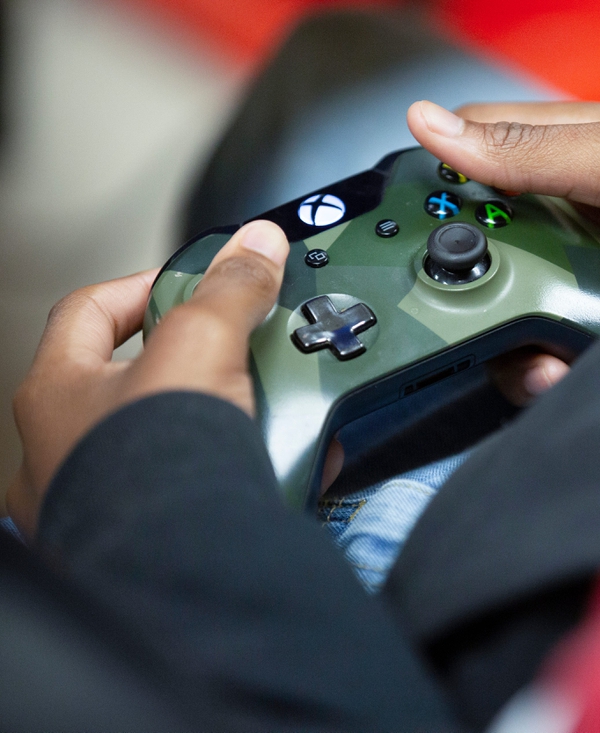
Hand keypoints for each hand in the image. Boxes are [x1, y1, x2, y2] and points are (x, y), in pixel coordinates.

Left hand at [6, 221, 289, 538]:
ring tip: (268, 409)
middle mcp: (66, 449)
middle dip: (196, 363)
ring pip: (169, 440)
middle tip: (240, 352)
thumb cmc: (148, 467)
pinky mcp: (151, 536)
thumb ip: (230, 290)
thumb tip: (256, 244)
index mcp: (56, 392)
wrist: (177, 567)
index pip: (90, 310)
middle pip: (136, 379)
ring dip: (223, 421)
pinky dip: (240, 473)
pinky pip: (200, 490)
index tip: (196, 283)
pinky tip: (281, 465)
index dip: (145, 284)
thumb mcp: (202, 344)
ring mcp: (104, 498)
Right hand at [410, 100, 599, 402]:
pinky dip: (532, 366)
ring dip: (500, 331)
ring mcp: (567, 276)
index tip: (407, 219)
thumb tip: (435, 127)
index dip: (434, 176)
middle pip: (468, 236)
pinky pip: (525, 351)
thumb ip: (538, 149)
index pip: (469, 148)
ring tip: (543, 342)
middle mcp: (557, 213)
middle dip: (463, 273)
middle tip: (481, 296)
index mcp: (566, 150)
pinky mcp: (579, 330)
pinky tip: (561, 366)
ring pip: (489, 304)